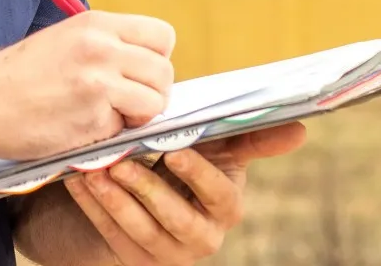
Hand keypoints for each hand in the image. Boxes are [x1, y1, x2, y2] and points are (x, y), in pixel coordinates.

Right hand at [0, 11, 175, 161]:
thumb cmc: (19, 73)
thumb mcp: (66, 39)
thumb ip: (107, 45)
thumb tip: (145, 64)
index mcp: (97, 24)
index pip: (163, 35)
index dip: (157, 58)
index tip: (140, 72)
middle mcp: (102, 49)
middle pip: (164, 72)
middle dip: (152, 92)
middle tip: (127, 102)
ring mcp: (99, 84)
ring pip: (155, 103)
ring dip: (138, 116)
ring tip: (108, 115)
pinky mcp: (93, 120)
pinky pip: (124, 130)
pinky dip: (109, 135)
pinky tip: (82, 126)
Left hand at [62, 122, 306, 264]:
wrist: (142, 190)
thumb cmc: (184, 159)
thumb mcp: (214, 147)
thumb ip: (249, 136)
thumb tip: (302, 128)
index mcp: (226, 206)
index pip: (220, 195)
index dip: (199, 175)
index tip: (174, 151)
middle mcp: (203, 237)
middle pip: (176, 218)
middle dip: (147, 188)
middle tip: (120, 160)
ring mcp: (169, 254)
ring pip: (139, 229)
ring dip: (114, 199)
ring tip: (93, 169)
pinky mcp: (137, 261)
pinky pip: (111, 234)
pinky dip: (93, 206)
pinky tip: (78, 179)